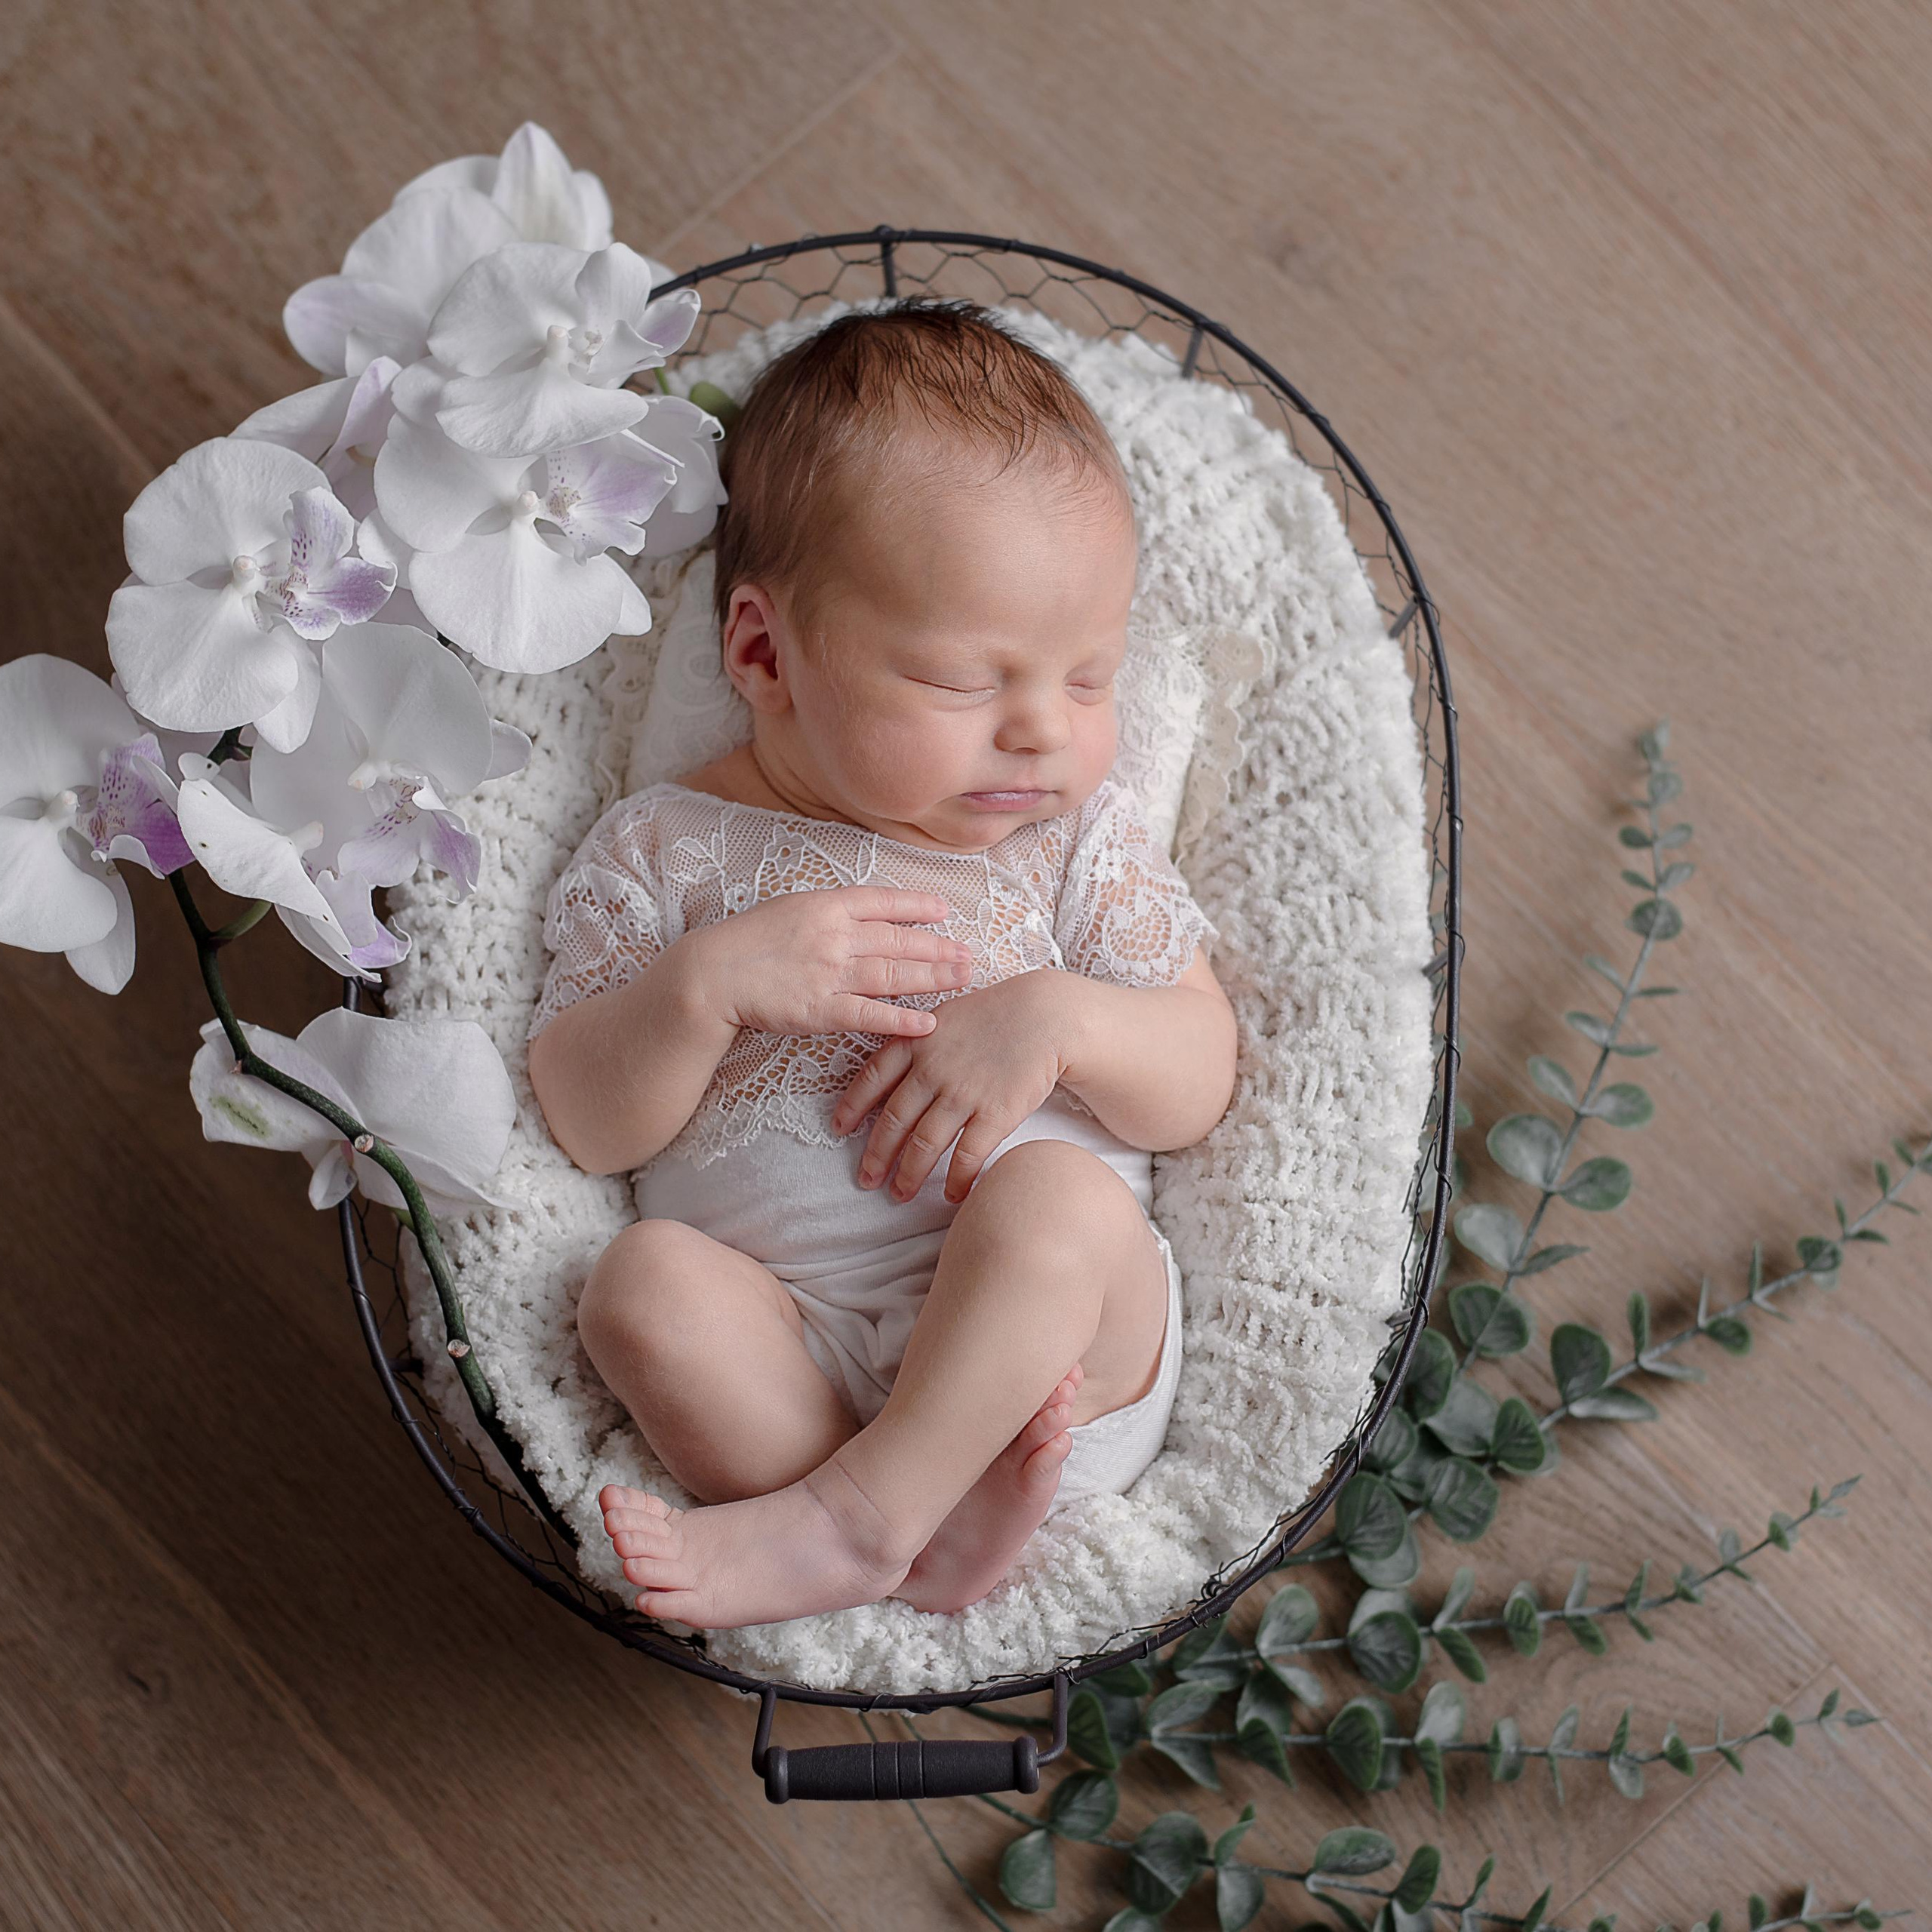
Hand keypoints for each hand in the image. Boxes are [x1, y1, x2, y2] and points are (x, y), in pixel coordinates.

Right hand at [689, 886, 972, 1038]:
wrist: (711, 974)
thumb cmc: (746, 940)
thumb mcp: (789, 908)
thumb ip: (828, 911)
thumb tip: (864, 913)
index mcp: (826, 905)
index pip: (883, 902)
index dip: (917, 906)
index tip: (945, 910)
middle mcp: (834, 936)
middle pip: (899, 941)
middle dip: (939, 948)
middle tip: (970, 954)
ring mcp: (829, 974)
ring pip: (893, 975)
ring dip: (933, 978)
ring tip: (963, 979)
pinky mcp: (820, 1011)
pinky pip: (870, 1015)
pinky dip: (901, 1020)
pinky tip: (928, 1022)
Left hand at [828, 970, 1075, 1204]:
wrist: (1046, 1014)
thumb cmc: (996, 1013)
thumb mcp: (945, 1016)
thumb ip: (916, 1041)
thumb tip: (891, 1069)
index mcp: (916, 1042)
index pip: (872, 1079)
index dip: (853, 1107)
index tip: (840, 1129)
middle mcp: (932, 1070)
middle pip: (894, 1120)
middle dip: (876, 1155)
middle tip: (866, 1179)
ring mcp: (962, 1093)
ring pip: (924, 1144)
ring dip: (908, 1175)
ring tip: (899, 1194)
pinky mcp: (995, 1113)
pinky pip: (967, 1155)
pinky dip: (957, 1179)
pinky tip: (952, 1194)